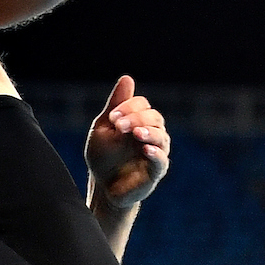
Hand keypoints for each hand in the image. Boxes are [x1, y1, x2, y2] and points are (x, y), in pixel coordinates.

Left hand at [85, 75, 169, 210]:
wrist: (102, 186)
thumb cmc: (104, 156)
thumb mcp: (104, 128)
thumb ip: (115, 105)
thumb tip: (127, 78)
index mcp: (139, 121)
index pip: (142, 105)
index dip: (128, 106)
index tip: (112, 118)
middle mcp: (151, 134)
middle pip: (154, 117)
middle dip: (136, 118)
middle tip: (118, 125)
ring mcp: (156, 152)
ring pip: (161, 136)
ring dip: (148, 132)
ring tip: (136, 133)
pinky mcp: (156, 172)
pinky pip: (161, 161)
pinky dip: (155, 153)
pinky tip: (146, 149)